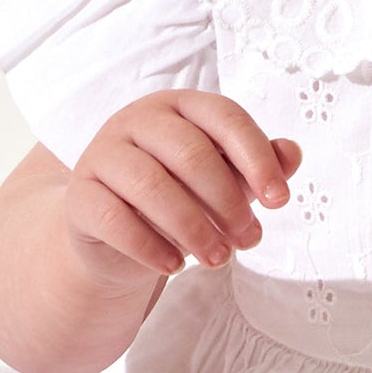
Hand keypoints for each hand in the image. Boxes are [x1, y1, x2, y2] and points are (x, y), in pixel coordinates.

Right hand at [65, 92, 301, 284]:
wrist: (115, 236)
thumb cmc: (178, 196)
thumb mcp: (223, 179)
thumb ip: (256, 164)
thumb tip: (291, 153)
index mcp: (179, 106)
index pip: (224, 117)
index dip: (257, 158)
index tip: (280, 201)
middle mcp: (137, 120)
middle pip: (190, 153)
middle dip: (227, 202)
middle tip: (250, 241)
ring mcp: (102, 154)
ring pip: (151, 185)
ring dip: (193, 228)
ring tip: (219, 260)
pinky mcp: (80, 196)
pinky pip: (114, 219)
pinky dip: (150, 247)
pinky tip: (175, 266)